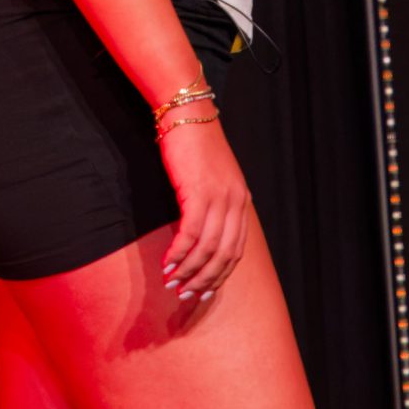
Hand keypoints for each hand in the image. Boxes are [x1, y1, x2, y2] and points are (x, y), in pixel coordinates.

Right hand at [156, 115, 249, 300]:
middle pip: (225, 255)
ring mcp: (220, 197)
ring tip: (172, 282)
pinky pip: (191, 233)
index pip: (237, 251)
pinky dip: (180, 252)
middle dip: (205, 280)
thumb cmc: (194, 144)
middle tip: (185, 295)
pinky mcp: (200, 192)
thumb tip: (199, 235)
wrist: (186, 113)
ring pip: (208, 248)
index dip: (220, 276)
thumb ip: (212, 204)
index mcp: (241, 200)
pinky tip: (167, 262)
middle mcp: (236, 201)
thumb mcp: (211, 178)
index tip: (203, 292)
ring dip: (189, 270)